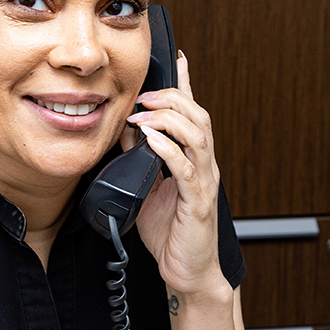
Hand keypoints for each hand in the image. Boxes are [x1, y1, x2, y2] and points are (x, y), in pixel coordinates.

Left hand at [119, 52, 226, 298]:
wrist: (186, 271)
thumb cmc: (169, 231)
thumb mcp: (146, 186)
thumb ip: (139, 157)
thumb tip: (125, 129)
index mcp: (192, 158)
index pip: (192, 113)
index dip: (185, 84)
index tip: (177, 58)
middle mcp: (203, 165)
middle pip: (199, 116)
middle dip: (172, 98)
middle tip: (144, 94)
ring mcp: (204, 182)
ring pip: (198, 135)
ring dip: (170, 118)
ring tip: (145, 113)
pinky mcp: (198, 201)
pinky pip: (187, 168)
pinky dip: (169, 148)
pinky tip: (152, 139)